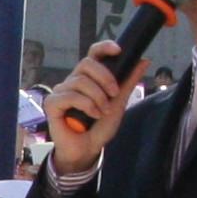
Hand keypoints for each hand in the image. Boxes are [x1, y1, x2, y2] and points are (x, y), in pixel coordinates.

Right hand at [43, 41, 131, 175]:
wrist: (88, 149)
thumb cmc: (99, 126)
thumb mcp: (119, 102)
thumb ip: (128, 82)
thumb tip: (143, 60)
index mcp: (89, 77)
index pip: (93, 54)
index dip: (103, 47)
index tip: (118, 50)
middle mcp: (73, 80)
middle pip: (86, 63)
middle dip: (104, 78)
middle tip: (114, 94)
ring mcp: (61, 91)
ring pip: (80, 81)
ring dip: (97, 97)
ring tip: (103, 112)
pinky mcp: (52, 103)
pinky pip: (70, 96)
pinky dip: (86, 105)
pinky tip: (92, 115)